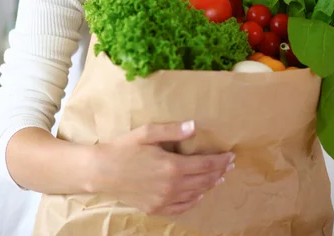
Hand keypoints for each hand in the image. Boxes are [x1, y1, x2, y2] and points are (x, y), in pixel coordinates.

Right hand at [91, 120, 234, 215]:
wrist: (102, 171)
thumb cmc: (124, 148)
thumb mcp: (148, 133)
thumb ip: (172, 130)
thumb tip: (194, 126)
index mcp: (172, 165)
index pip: (205, 164)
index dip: (220, 160)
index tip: (231, 155)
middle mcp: (171, 185)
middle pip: (204, 180)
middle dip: (219, 171)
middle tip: (230, 165)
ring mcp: (163, 199)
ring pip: (195, 194)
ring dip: (210, 186)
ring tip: (219, 178)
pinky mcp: (155, 208)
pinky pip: (181, 208)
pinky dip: (194, 201)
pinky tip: (198, 195)